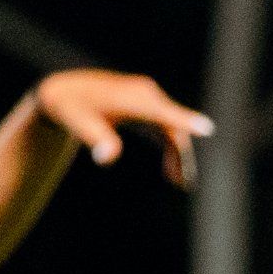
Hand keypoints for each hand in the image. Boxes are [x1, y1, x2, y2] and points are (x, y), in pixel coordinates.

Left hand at [26, 68, 210, 184]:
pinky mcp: (147, 103)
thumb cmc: (70, 109)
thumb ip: (95, 138)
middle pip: (173, 124)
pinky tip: (171, 170)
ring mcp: (148, 96)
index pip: (160, 112)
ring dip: (178, 153)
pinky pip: (166, 125)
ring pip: (172, 127)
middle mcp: (144, 92)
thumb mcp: (77, 123)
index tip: (206, 128)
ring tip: (180, 181)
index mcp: (129, 98)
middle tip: (183, 182)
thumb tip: (107, 157)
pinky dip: (171, 146)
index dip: (183, 120)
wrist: (66, 91)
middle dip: (181, 153)